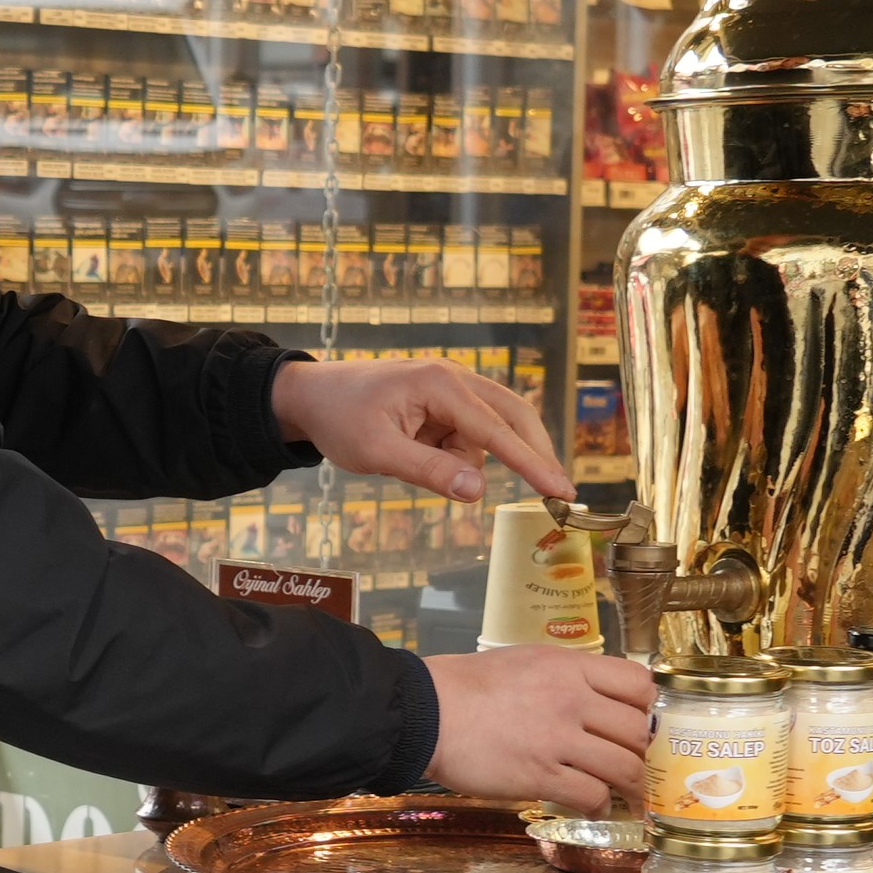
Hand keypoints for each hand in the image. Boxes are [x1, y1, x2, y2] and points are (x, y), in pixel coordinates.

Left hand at [272, 356, 572, 504]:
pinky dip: (455, 452)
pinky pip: (467, 434)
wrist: (311, 396)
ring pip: (489, 430)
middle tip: (556, 494)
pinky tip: (415, 450)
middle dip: (533, 455)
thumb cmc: (340, 419)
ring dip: (470, 457)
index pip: (497, 430)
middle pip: (514, 417)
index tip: (561, 491)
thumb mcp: (378, 453)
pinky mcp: (445, 400)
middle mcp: (455, 378)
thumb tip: (479, 490)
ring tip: (409, 455)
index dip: (533, 463)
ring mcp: (452, 387)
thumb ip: (429, 471)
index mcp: (441, 384)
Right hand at [424, 647, 653, 813]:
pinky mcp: (540, 775)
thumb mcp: (526, 662)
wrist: (425, 712)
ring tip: (635, 799)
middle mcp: (572, 699)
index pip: (639, 684)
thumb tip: (596, 698)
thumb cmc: (467, 686)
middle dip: (649, 755)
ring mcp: (558, 739)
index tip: (650, 725)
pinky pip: (591, 795)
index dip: (652, 708)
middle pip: (639, 730)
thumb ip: (565, 677)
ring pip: (625, 767)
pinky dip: (600, 806)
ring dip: (635, 788)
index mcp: (570, 667)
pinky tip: (594, 808)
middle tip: (647, 768)